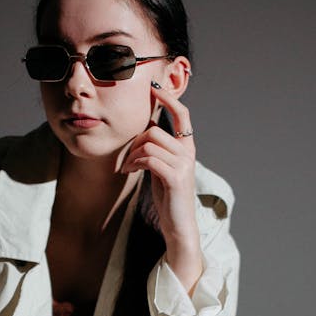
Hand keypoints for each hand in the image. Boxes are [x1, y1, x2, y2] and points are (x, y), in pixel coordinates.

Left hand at [121, 83, 201, 292]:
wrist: (178, 225)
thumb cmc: (168, 198)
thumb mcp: (162, 169)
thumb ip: (157, 151)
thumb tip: (142, 136)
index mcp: (187, 147)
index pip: (182, 114)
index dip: (169, 99)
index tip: (155, 89)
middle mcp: (188, 152)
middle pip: (154, 130)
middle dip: (134, 143)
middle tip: (127, 160)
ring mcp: (184, 164)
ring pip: (150, 143)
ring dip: (132, 155)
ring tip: (128, 169)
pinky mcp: (176, 177)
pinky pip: (149, 158)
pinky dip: (135, 164)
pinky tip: (130, 173)